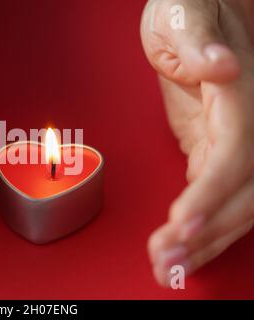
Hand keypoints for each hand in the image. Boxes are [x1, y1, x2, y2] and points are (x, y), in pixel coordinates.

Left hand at [141, 0, 253, 285]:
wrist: (197, 15)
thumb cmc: (187, 10)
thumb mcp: (183, 16)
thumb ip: (196, 42)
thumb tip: (219, 66)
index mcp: (240, 97)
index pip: (234, 157)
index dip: (210, 195)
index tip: (181, 224)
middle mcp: (249, 127)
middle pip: (239, 195)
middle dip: (202, 234)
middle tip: (162, 262)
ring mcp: (238, 143)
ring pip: (234, 205)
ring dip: (203, 242)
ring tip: (167, 268)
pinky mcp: (219, 151)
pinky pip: (218, 197)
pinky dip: (203, 227)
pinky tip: (183, 249)